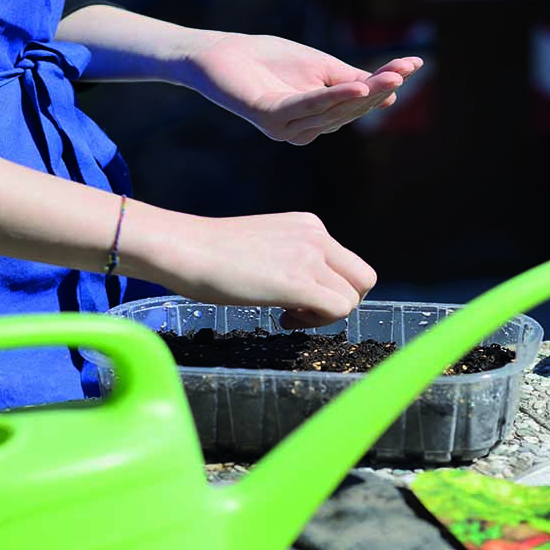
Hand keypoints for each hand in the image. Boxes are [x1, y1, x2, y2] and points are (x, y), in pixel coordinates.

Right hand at [121, 204, 375, 328]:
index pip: (348, 264)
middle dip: (340, 302)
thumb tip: (304, 288)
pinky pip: (339, 309)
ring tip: (288, 314)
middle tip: (304, 311)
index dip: (331, 287)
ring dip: (325, 316)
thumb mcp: (264, 246)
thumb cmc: (210, 253)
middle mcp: (317, 236)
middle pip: (363, 278)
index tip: (297, 297)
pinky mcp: (299, 281)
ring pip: (353, 297)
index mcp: (309, 226)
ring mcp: (310, 257)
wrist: (185, 249)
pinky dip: (316, 322)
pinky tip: (282, 318)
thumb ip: (291, 258)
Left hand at [186, 32, 421, 144]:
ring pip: (334, 110)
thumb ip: (350, 79)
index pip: (358, 102)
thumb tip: (389, 90)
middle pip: (350, 109)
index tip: (414, 64)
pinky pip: (308, 106)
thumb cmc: (269, 60)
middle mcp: (304, 130)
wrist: (220, 54)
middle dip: (381, 88)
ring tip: (391, 76)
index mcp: (317, 120)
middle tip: (406, 69)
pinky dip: (333, 96)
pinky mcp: (269, 118)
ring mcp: (286, 128)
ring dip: (364, 92)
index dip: (386, 84)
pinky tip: (357, 85)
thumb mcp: (319, 68)